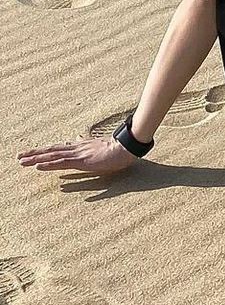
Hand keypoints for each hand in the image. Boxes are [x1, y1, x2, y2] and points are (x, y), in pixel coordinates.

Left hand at [16, 135, 139, 173]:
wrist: (125, 148)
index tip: (31, 153)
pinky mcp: (81, 162)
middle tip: (19, 156)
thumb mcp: (98, 145)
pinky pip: (61, 163)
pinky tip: (38, 166)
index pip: (57, 148)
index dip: (43, 151)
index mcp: (79, 147)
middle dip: (34, 154)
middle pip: (51, 151)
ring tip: (22, 162)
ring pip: (52, 156)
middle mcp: (75, 149)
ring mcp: (77, 155)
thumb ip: (86, 142)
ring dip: (36, 159)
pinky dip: (48, 165)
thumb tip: (77, 137)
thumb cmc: (115, 149)